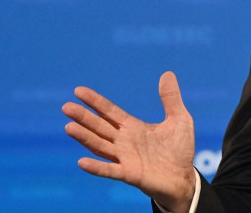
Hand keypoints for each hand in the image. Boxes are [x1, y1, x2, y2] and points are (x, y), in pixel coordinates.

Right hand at [62, 71, 196, 212]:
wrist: (184, 178)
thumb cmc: (179, 149)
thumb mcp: (179, 119)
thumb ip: (171, 98)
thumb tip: (167, 73)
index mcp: (133, 127)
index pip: (110, 112)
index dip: (95, 102)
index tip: (78, 91)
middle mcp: (124, 141)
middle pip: (100, 127)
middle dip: (84, 117)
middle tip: (66, 107)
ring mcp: (125, 158)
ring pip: (100, 146)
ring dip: (85, 138)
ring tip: (69, 127)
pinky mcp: (130, 174)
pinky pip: (110, 170)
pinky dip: (96, 167)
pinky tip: (82, 162)